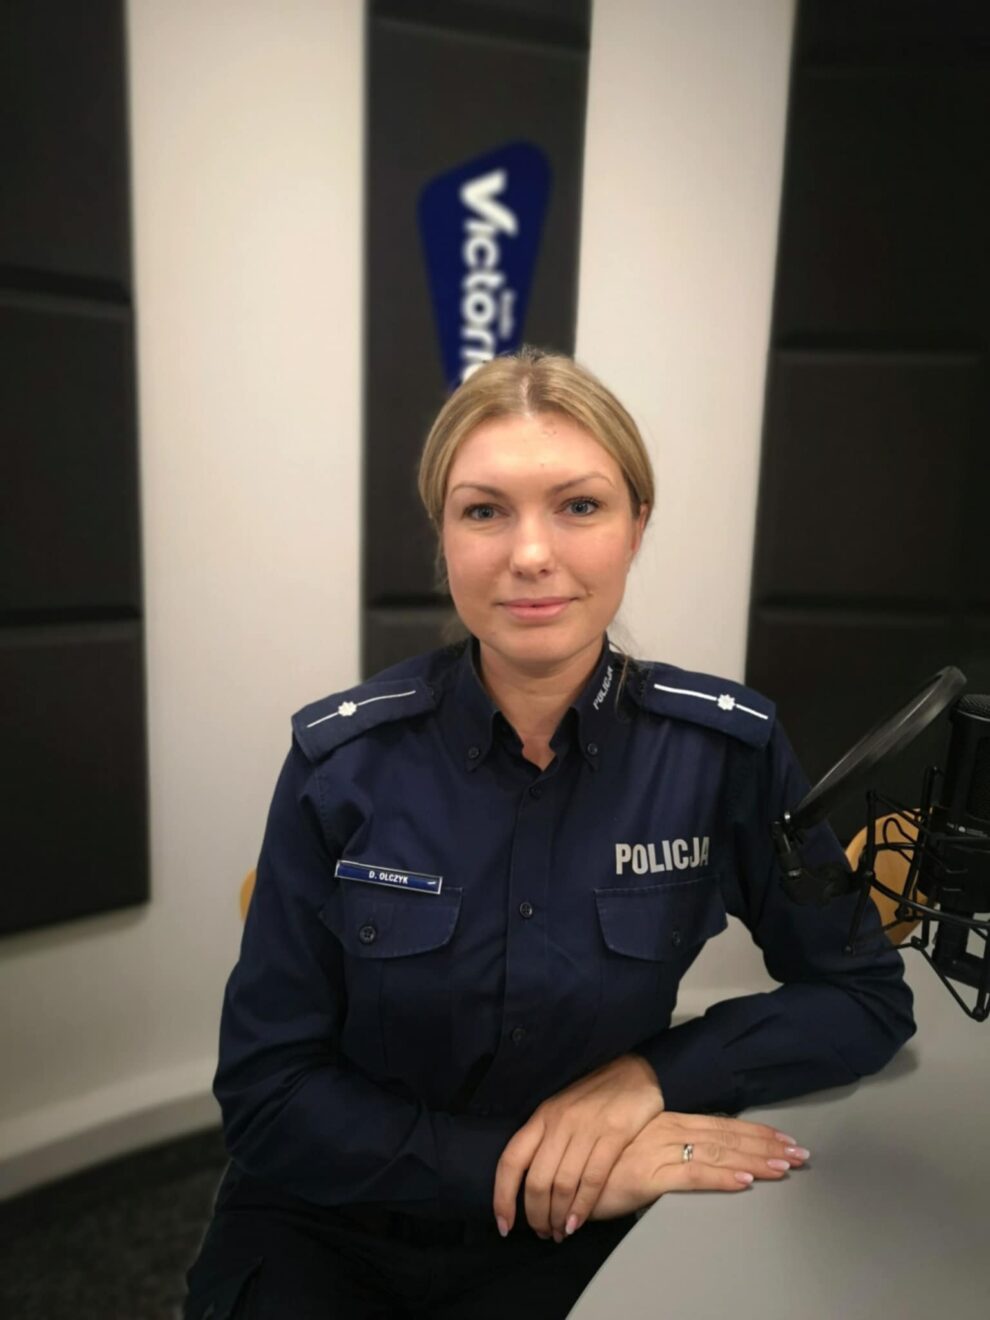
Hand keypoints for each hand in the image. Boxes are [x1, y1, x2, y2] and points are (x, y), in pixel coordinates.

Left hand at [492, 1054, 663, 1240]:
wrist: (633, 1071)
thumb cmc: (594, 1098)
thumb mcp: (562, 1112)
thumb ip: (546, 1141)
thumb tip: (529, 1185)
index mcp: (542, 1117)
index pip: (511, 1160)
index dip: (503, 1196)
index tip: (504, 1225)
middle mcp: (559, 1122)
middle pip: (536, 1180)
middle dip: (535, 1215)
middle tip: (543, 1233)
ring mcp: (586, 1127)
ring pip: (562, 1184)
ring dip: (558, 1216)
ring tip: (560, 1233)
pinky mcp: (614, 1133)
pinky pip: (592, 1178)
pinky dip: (582, 1207)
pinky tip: (577, 1223)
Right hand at [587, 1111, 809, 1219]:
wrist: (560, 1168)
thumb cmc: (594, 1159)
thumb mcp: (633, 1147)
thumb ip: (660, 1147)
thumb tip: (688, 1152)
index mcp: (664, 1121)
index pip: (718, 1125)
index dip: (752, 1132)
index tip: (783, 1138)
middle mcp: (665, 1129)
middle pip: (725, 1136)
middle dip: (765, 1145)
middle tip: (800, 1152)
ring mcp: (658, 1150)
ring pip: (716, 1153)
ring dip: (754, 1160)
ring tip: (785, 1165)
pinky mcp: (647, 1175)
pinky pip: (692, 1176)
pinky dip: (721, 1178)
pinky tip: (745, 1181)